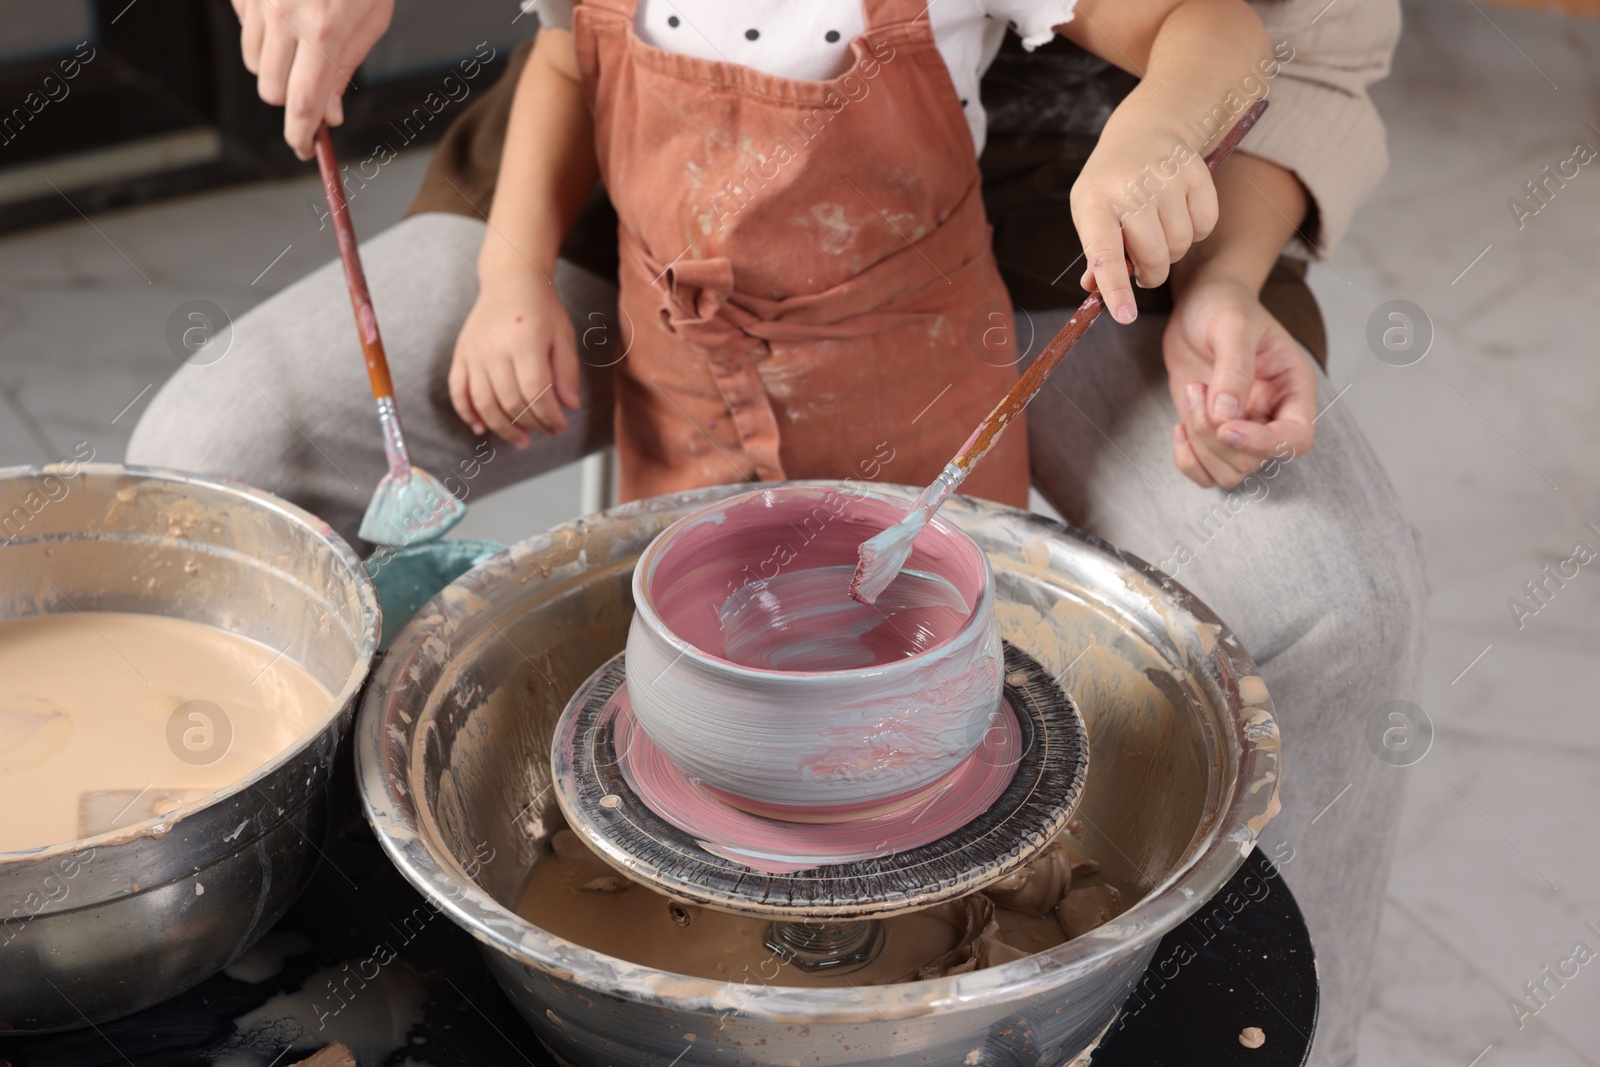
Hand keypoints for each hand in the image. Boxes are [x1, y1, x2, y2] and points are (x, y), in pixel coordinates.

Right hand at [233, 0, 393, 159]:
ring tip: (302, 42)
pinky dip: (263, 31)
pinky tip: (286, 10)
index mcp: (325, 30)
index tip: (304, 150)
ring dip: (276, 66)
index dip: (300, 134)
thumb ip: (346, 69)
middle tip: (312, 87)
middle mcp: (284, 15)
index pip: (302, 103)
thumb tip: (330, 114)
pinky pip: (244, 28)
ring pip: (254, 62)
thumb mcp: (371, 19)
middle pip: (271, 90)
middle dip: (291, 98)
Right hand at [449, 280, 581, 448]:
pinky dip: (467, 413)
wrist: (510, 281)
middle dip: (532, 424)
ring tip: (520, 440)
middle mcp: (494, 350)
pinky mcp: (461, 354)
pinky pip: (458, 391)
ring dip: (502, 428)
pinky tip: (481, 429)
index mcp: (524, 343)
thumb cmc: (541, 309)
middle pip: (511, 402)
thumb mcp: (563, 336)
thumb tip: (569, 406)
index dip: (549, 416)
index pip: (536, 393)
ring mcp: (474, 353)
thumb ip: (566, 372)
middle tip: (546, 432)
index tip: (561, 426)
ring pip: (484, 403)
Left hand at [1071, 121, 1218, 324]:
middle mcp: (1130, 188)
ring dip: (1172, 251)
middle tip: (1143, 267)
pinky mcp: (1196, 173)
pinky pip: (1205, 227)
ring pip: (1181, 246)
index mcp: (1094, 202)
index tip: (1124, 315)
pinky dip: (1196, 232)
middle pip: (1154, 257)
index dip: (1115, 288)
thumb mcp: (1090, 213)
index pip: (1104, 254)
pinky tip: (1179, 215)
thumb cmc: (1110, 186)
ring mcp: (1166, 178)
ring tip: (1158, 232)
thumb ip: (1096, 254)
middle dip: (1150, 274)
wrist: (1142, 131)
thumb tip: (1096, 292)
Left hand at [1163, 277, 1315, 487]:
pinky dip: (1187, 460)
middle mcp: (1273, 416)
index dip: (1263, 443)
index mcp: (1294, 389)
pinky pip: (1205, 474)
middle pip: (1254, 461)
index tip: (1225, 427)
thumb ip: (1234, 369)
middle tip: (1196, 387)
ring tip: (1192, 394)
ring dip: (1200, 445)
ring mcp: (1243, 430)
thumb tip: (1226, 417)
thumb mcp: (1232, 325)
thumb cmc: (1224, 307)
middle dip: (1214, 435)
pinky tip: (1178, 427)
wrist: (1200, 306)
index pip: (1296, 438)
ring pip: (1229, 473)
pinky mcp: (1213, 436)